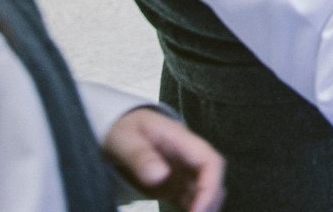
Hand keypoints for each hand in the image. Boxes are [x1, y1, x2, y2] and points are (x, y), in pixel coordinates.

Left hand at [102, 107, 224, 211]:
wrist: (119, 129)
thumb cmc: (123, 130)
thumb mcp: (124, 138)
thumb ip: (140, 155)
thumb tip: (160, 176)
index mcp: (182, 142)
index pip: (210, 162)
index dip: (210, 186)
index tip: (197, 210)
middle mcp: (189, 158)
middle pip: (213, 179)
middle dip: (209, 202)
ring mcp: (183, 173)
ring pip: (206, 192)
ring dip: (203, 207)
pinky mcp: (175, 186)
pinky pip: (190, 200)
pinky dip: (190, 211)